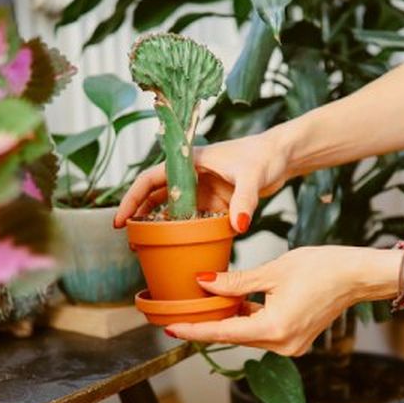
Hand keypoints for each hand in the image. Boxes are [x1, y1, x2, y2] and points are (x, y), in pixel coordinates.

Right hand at [113, 123, 294, 230]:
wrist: (283, 155)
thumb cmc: (266, 156)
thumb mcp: (253, 177)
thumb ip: (245, 201)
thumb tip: (239, 226)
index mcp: (190, 161)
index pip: (150, 178)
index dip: (133, 199)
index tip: (120, 220)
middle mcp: (191, 174)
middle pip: (155, 195)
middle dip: (139, 216)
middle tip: (128, 240)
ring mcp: (202, 188)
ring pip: (172, 209)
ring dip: (159, 226)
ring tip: (145, 247)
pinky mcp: (215, 201)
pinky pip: (193, 218)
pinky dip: (183, 231)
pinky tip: (177, 246)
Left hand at [164, 246, 400, 354]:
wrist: (357, 275)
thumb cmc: (323, 268)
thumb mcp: (272, 271)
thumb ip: (235, 282)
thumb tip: (204, 283)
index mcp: (274, 329)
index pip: (223, 333)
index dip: (194, 330)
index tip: (171, 328)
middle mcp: (282, 345)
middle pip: (235, 335)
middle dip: (211, 322)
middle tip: (185, 309)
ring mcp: (291, 346)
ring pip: (248, 334)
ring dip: (231, 319)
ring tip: (211, 301)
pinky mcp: (296, 340)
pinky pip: (264, 332)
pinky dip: (249, 319)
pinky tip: (238, 303)